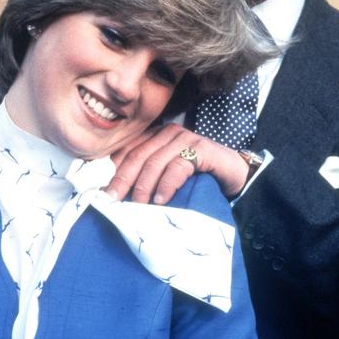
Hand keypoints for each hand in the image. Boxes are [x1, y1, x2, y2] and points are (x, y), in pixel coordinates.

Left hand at [108, 123, 249, 203]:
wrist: (234, 176)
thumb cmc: (197, 179)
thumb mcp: (166, 178)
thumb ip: (146, 179)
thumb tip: (115, 194)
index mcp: (155, 136)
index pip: (127, 150)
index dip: (113, 171)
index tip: (104, 193)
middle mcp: (168, 133)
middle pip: (137, 156)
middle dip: (123, 180)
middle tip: (113, 200)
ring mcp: (185, 138)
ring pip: (155, 162)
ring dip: (143, 186)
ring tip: (137, 206)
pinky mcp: (201, 148)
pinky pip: (177, 167)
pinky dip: (166, 185)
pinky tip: (161, 200)